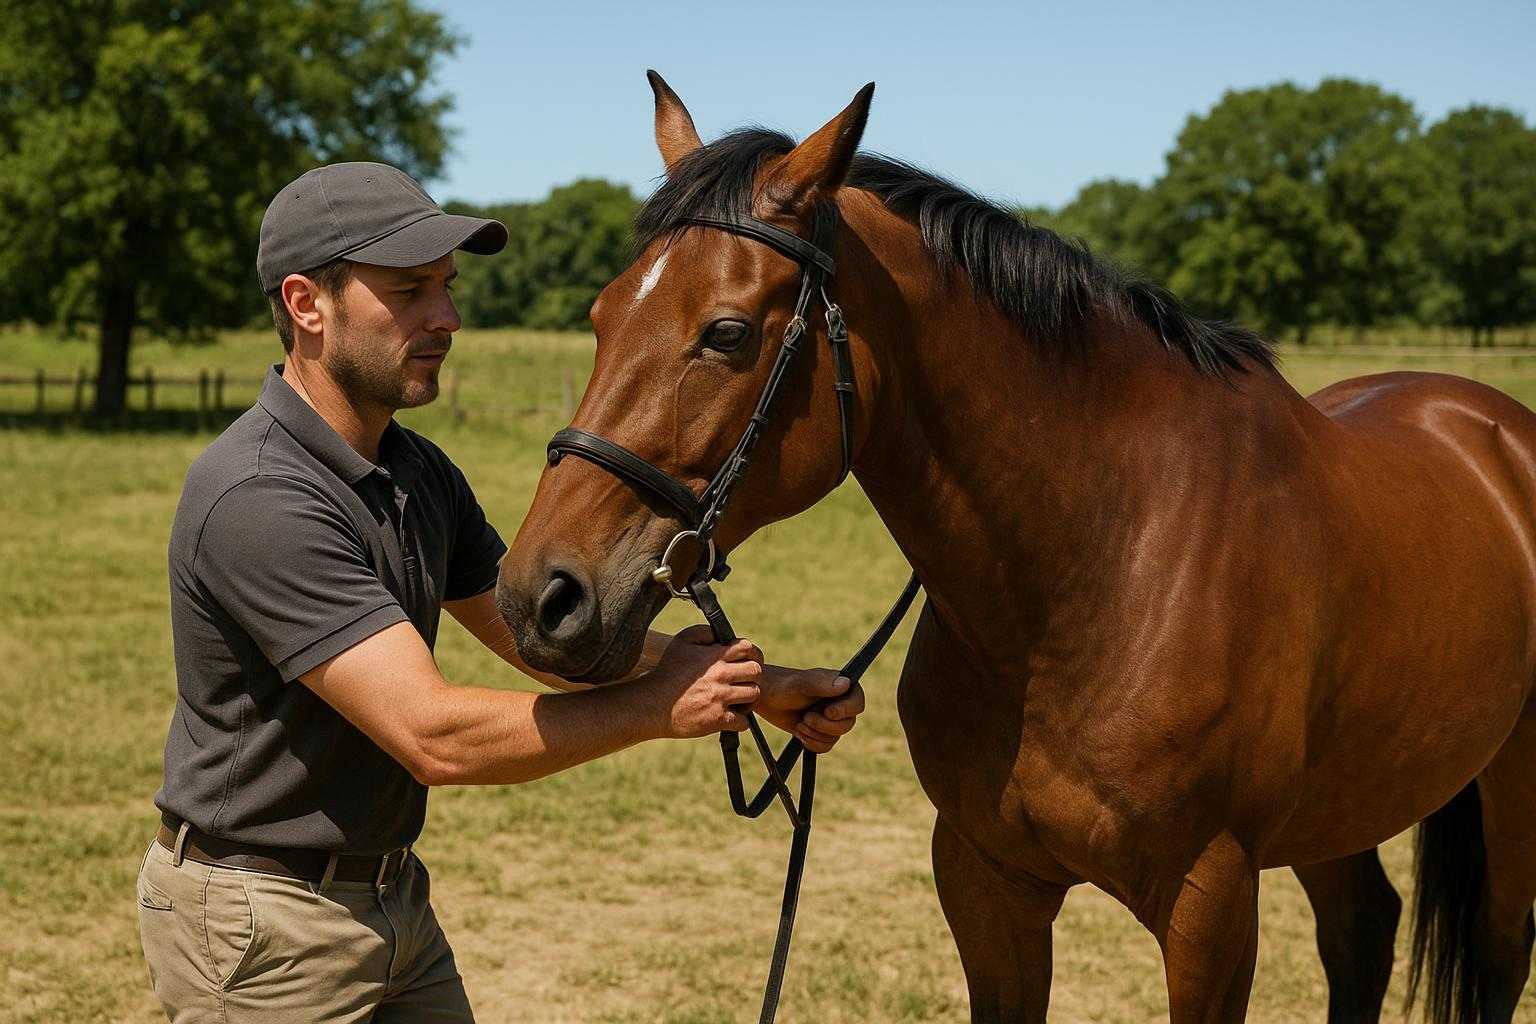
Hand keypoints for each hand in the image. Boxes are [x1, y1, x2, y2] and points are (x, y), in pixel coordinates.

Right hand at [639, 624, 762, 738]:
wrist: (651, 705)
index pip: (748, 648)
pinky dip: (740, 721)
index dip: (753, 654)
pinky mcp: (717, 720)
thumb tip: (722, 636)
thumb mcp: (681, 642)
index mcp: (713, 656)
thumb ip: (704, 632)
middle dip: (753, 676)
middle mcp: (719, 675)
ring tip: (738, 700)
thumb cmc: (667, 672)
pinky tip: (730, 717)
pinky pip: (743, 722)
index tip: (747, 662)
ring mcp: (719, 698)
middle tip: (744, 682)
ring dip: (748, 698)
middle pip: (756, 671)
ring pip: (753, 695)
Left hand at [756, 666, 863, 752]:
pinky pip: (826, 746)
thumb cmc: (781, 686)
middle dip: (824, 725)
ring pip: (835, 737)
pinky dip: (811, 742)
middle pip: (847, 724)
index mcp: (840, 686)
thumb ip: (821, 684)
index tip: (828, 712)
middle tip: (806, 717)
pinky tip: (799, 731)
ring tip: (800, 721)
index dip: (846, 710)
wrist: (764, 699)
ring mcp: (829, 719)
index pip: (857, 702)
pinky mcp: (819, 732)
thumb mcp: (800, 684)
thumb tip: (845, 685)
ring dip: (814, 733)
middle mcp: (838, 702)